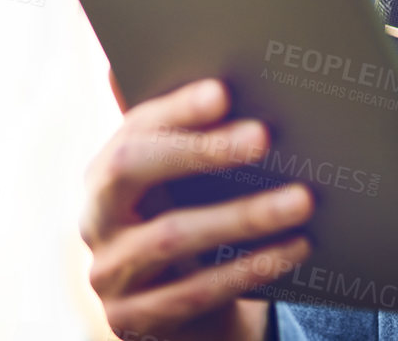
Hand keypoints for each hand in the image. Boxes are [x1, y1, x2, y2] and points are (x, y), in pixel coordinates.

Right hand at [82, 76, 313, 340]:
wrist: (188, 320)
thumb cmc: (196, 228)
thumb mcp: (186, 188)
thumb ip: (193, 141)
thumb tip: (226, 82)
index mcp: (105, 174)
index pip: (132, 130)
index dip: (175, 110)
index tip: (224, 91)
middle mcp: (95, 219)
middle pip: (131, 170)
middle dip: (198, 149)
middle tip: (263, 136)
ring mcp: (108, 274)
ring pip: (173, 235)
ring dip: (243, 214)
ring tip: (302, 198)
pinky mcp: (131, 321)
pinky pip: (195, 292)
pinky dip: (250, 267)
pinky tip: (296, 247)